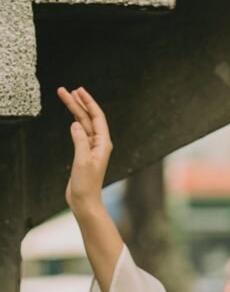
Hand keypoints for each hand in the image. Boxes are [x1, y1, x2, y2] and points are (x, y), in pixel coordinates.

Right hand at [57, 86, 112, 211]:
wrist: (84, 201)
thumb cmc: (86, 184)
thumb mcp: (82, 161)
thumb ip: (80, 141)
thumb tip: (76, 124)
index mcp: (103, 144)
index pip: (97, 117)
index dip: (88, 102)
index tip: (78, 90)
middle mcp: (100, 144)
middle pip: (89, 118)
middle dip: (78, 103)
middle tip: (64, 90)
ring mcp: (92, 148)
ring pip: (83, 124)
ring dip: (75, 111)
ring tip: (65, 97)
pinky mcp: (84, 154)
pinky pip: (80, 133)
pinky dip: (75, 123)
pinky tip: (72, 117)